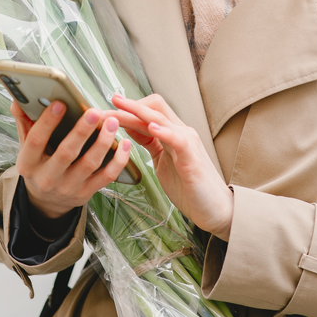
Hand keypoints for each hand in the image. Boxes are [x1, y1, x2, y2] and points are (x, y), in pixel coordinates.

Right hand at [11, 100, 132, 219]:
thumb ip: (25, 123)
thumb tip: (18, 100)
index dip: (47, 122)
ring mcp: (68, 187)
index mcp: (28, 164)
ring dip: (103, 142)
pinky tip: (125, 144)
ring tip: (112, 122)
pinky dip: (118, 160)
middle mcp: (47, 178)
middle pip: (66, 153)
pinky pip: (106, 177)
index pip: (36, 141)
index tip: (60, 103)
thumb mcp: (26, 147)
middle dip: (82, 131)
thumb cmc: (38, 166)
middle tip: (94, 112)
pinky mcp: (86, 193)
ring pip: (89, 164)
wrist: (46, 202)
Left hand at [112, 93, 233, 239]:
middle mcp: (181, 132)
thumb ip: (150, 142)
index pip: (149, 109)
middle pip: (153, 107)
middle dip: (126, 106)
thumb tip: (129, 128)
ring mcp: (187, 142)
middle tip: (102, 110)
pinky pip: (177, 139)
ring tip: (118, 111)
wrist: (215, 210)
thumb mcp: (162, 160)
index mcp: (172, 133)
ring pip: (160, 119)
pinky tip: (151, 128)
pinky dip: (164, 131)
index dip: (128, 107)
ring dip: (136, 114)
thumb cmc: (188, 186)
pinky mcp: (192, 158)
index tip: (105, 109)